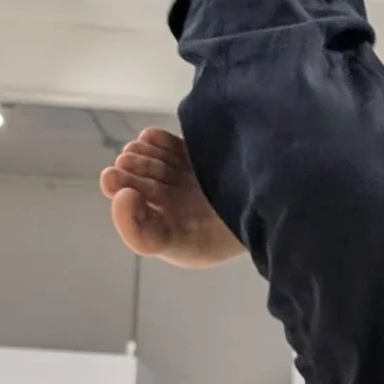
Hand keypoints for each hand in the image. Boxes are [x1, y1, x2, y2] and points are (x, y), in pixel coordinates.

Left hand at [100, 127, 244, 266]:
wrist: (269, 211)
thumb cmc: (221, 236)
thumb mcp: (177, 244)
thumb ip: (140, 232)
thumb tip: (119, 196)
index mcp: (165, 225)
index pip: (131, 202)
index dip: (119, 186)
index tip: (114, 177)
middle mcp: (173, 202)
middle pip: (139, 177)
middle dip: (131, 168)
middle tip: (127, 162)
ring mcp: (185, 178)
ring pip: (150, 159)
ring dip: (141, 153)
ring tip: (139, 150)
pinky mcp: (199, 156)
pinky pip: (166, 143)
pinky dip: (155, 139)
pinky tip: (151, 139)